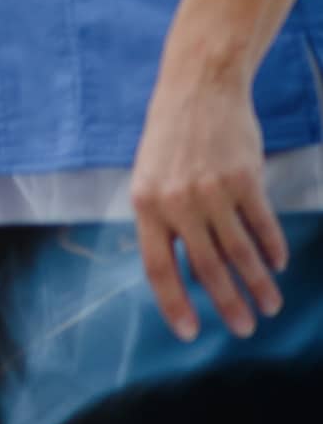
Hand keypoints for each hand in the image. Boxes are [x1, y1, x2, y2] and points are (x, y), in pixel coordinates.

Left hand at [130, 68, 289, 341]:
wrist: (197, 90)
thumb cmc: (170, 141)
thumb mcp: (149, 180)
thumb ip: (163, 223)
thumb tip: (183, 272)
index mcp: (145, 207)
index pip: (158, 268)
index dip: (174, 304)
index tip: (191, 333)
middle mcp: (177, 203)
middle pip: (205, 268)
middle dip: (228, 304)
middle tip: (245, 330)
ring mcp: (212, 191)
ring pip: (239, 251)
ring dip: (257, 284)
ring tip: (270, 305)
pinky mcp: (245, 179)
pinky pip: (262, 225)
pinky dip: (272, 249)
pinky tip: (278, 266)